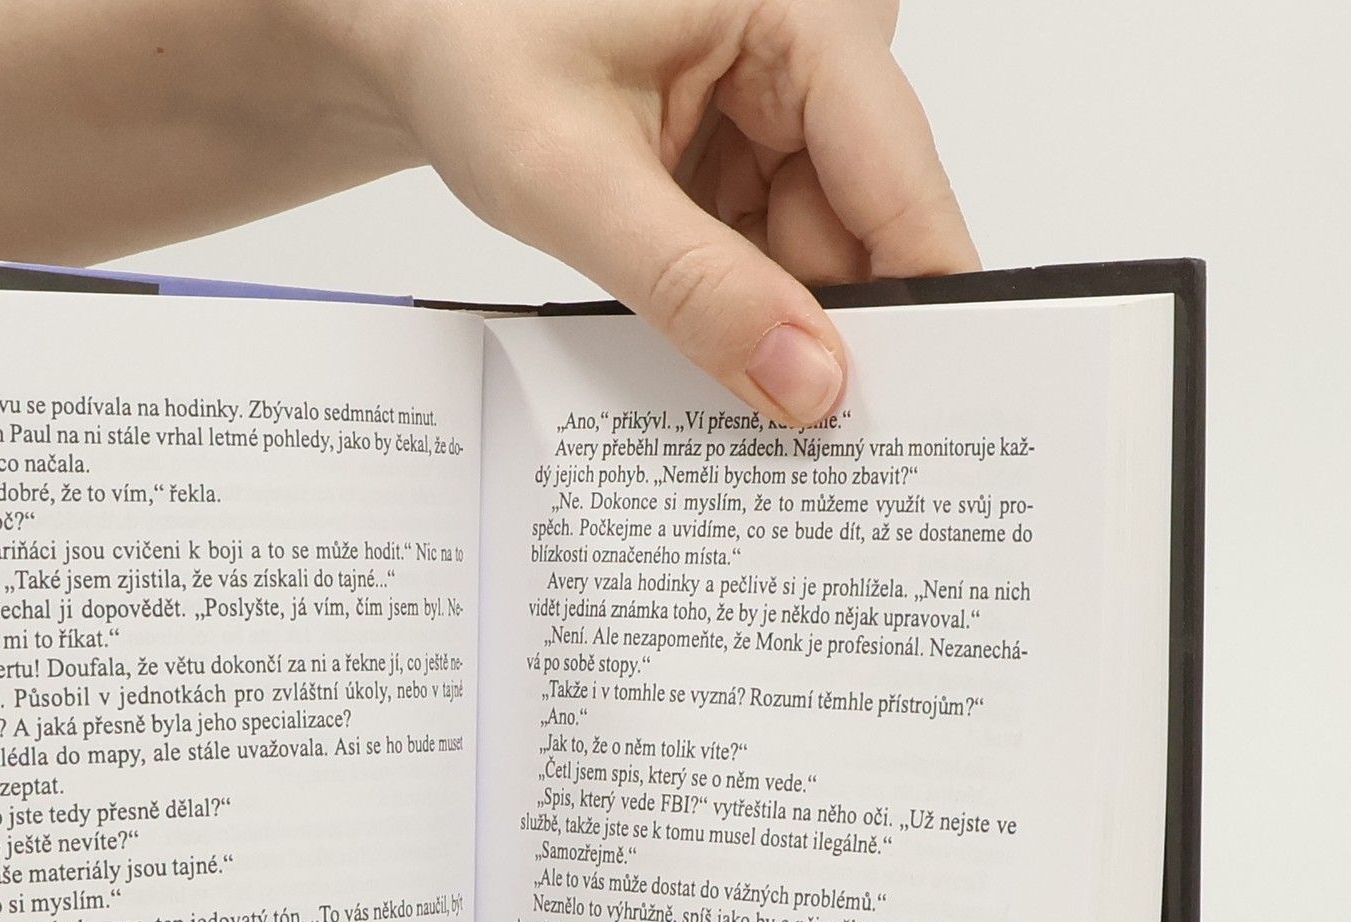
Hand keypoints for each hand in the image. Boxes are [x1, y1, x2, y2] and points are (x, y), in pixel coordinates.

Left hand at [312, 0, 977, 424]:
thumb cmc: (475, 50)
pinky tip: (708, 352)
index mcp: (802, 11)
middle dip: (829, 334)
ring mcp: (787, 105)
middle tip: (807, 449)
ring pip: (819, 256)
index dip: (923, 303)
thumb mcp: (570, 177)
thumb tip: (807, 384)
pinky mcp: (753, 153)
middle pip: (865, 228)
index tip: (930, 417)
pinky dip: (741, 312)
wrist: (419, 37)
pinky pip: (774, 255)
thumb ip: (690, 284)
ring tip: (728, 398)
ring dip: (773, 330)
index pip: (901, 177)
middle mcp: (817, 48)